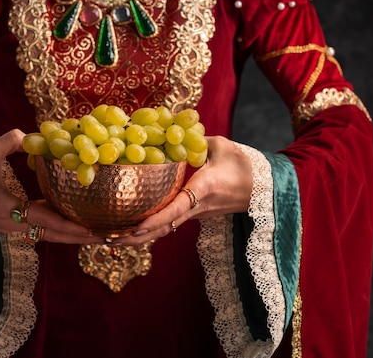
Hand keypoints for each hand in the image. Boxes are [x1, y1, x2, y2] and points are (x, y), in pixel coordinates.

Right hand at [0, 129, 102, 243]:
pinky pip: (46, 231)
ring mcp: (16, 228)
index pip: (40, 219)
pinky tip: (82, 226)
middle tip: (105, 236)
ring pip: (50, 236)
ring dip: (74, 237)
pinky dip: (64, 230)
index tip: (87, 228)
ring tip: (101, 235)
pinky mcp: (19, 226)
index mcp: (4, 208)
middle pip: (52, 236)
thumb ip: (7, 142)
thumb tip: (28, 135)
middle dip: (78, 238)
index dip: (65, 224)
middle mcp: (12, 225)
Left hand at [112, 136, 252, 245]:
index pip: (177, 208)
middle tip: (109, 241)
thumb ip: (192, 139)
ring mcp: (196, 214)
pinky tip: (131, 230)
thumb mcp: (219, 145)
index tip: (136, 227)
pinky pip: (170, 223)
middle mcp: (197, 207)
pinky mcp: (195, 215)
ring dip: (140, 237)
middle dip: (137, 237)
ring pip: (165, 229)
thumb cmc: (243, 164)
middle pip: (164, 227)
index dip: (156, 218)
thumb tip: (168, 132)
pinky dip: (151, 228)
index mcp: (203, 188)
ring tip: (111, 240)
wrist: (263, 187)